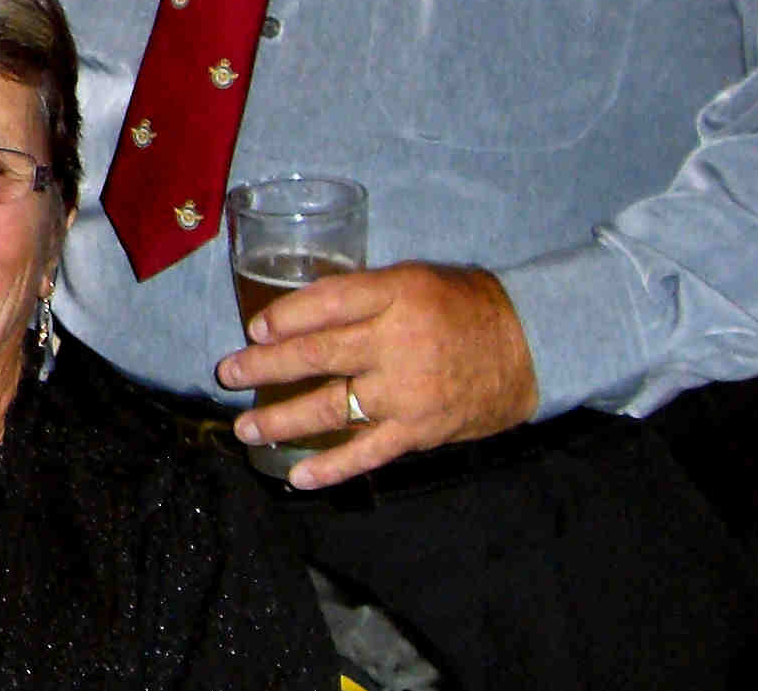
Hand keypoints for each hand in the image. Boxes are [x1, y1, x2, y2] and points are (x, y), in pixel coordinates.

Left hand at [215, 260, 538, 488]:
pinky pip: (367, 453)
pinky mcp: (419, 431)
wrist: (529, 347)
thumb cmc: (462, 307)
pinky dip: (331, 468)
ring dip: (282, 421)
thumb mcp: (413, 280)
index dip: (285, 316)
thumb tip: (296, 313)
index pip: (328, 303)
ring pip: (332, 408)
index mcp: (397, 295)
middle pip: (319, 354)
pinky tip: (297, 476)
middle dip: (266, 366)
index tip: (255, 328)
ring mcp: (408, 392)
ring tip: (246, 428)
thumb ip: (361, 294)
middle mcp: (399, 343)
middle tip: (229, 372)